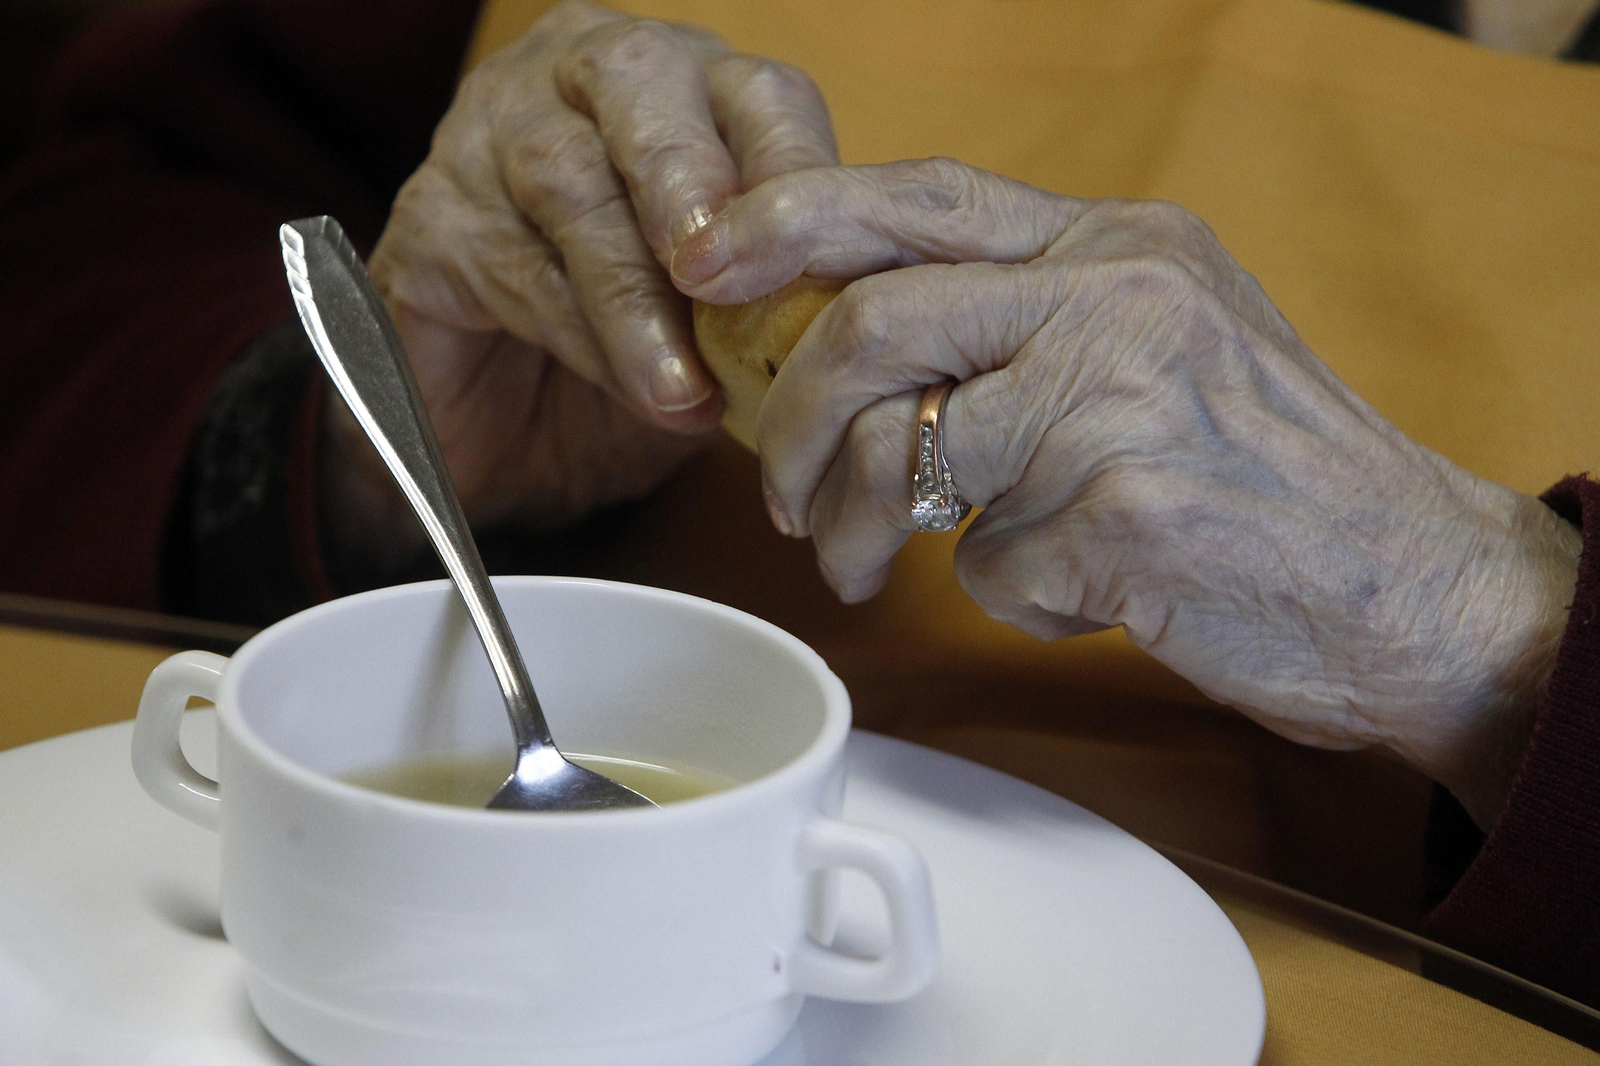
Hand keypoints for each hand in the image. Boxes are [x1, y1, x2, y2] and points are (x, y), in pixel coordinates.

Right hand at [325, 0, 837, 561]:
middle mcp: (582, 79)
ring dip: (632, 293)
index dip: (793, 169)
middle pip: (638, 80)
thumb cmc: (639, 361)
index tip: (823, 260)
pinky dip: (572, 331)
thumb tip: (844, 326)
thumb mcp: (729, 332)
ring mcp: (489, 134)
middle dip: (688, 179)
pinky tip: (618, 384)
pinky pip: (502, 257)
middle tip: (718, 278)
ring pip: (565, 177)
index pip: (756, 93)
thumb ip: (775, 305)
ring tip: (680, 389)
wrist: (510, 438)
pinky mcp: (425, 218)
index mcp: (688, 92)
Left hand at [673, 159, 1581, 825]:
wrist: (1411, 586)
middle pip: (877, 321)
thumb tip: (863, 356)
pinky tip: (1076, 592)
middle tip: (780, 491)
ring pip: (911, 456)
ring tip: (872, 571)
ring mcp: (1125, 397)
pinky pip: (991, 563)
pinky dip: (1008, 594)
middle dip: (797, 418)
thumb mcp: (1165, 347)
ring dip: (867, 530)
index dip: (795, 218)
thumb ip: (1027, 326)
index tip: (705, 258)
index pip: (922, 195)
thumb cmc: (1268, 476)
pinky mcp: (1125, 509)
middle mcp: (1121, 296)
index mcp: (1121, 243)